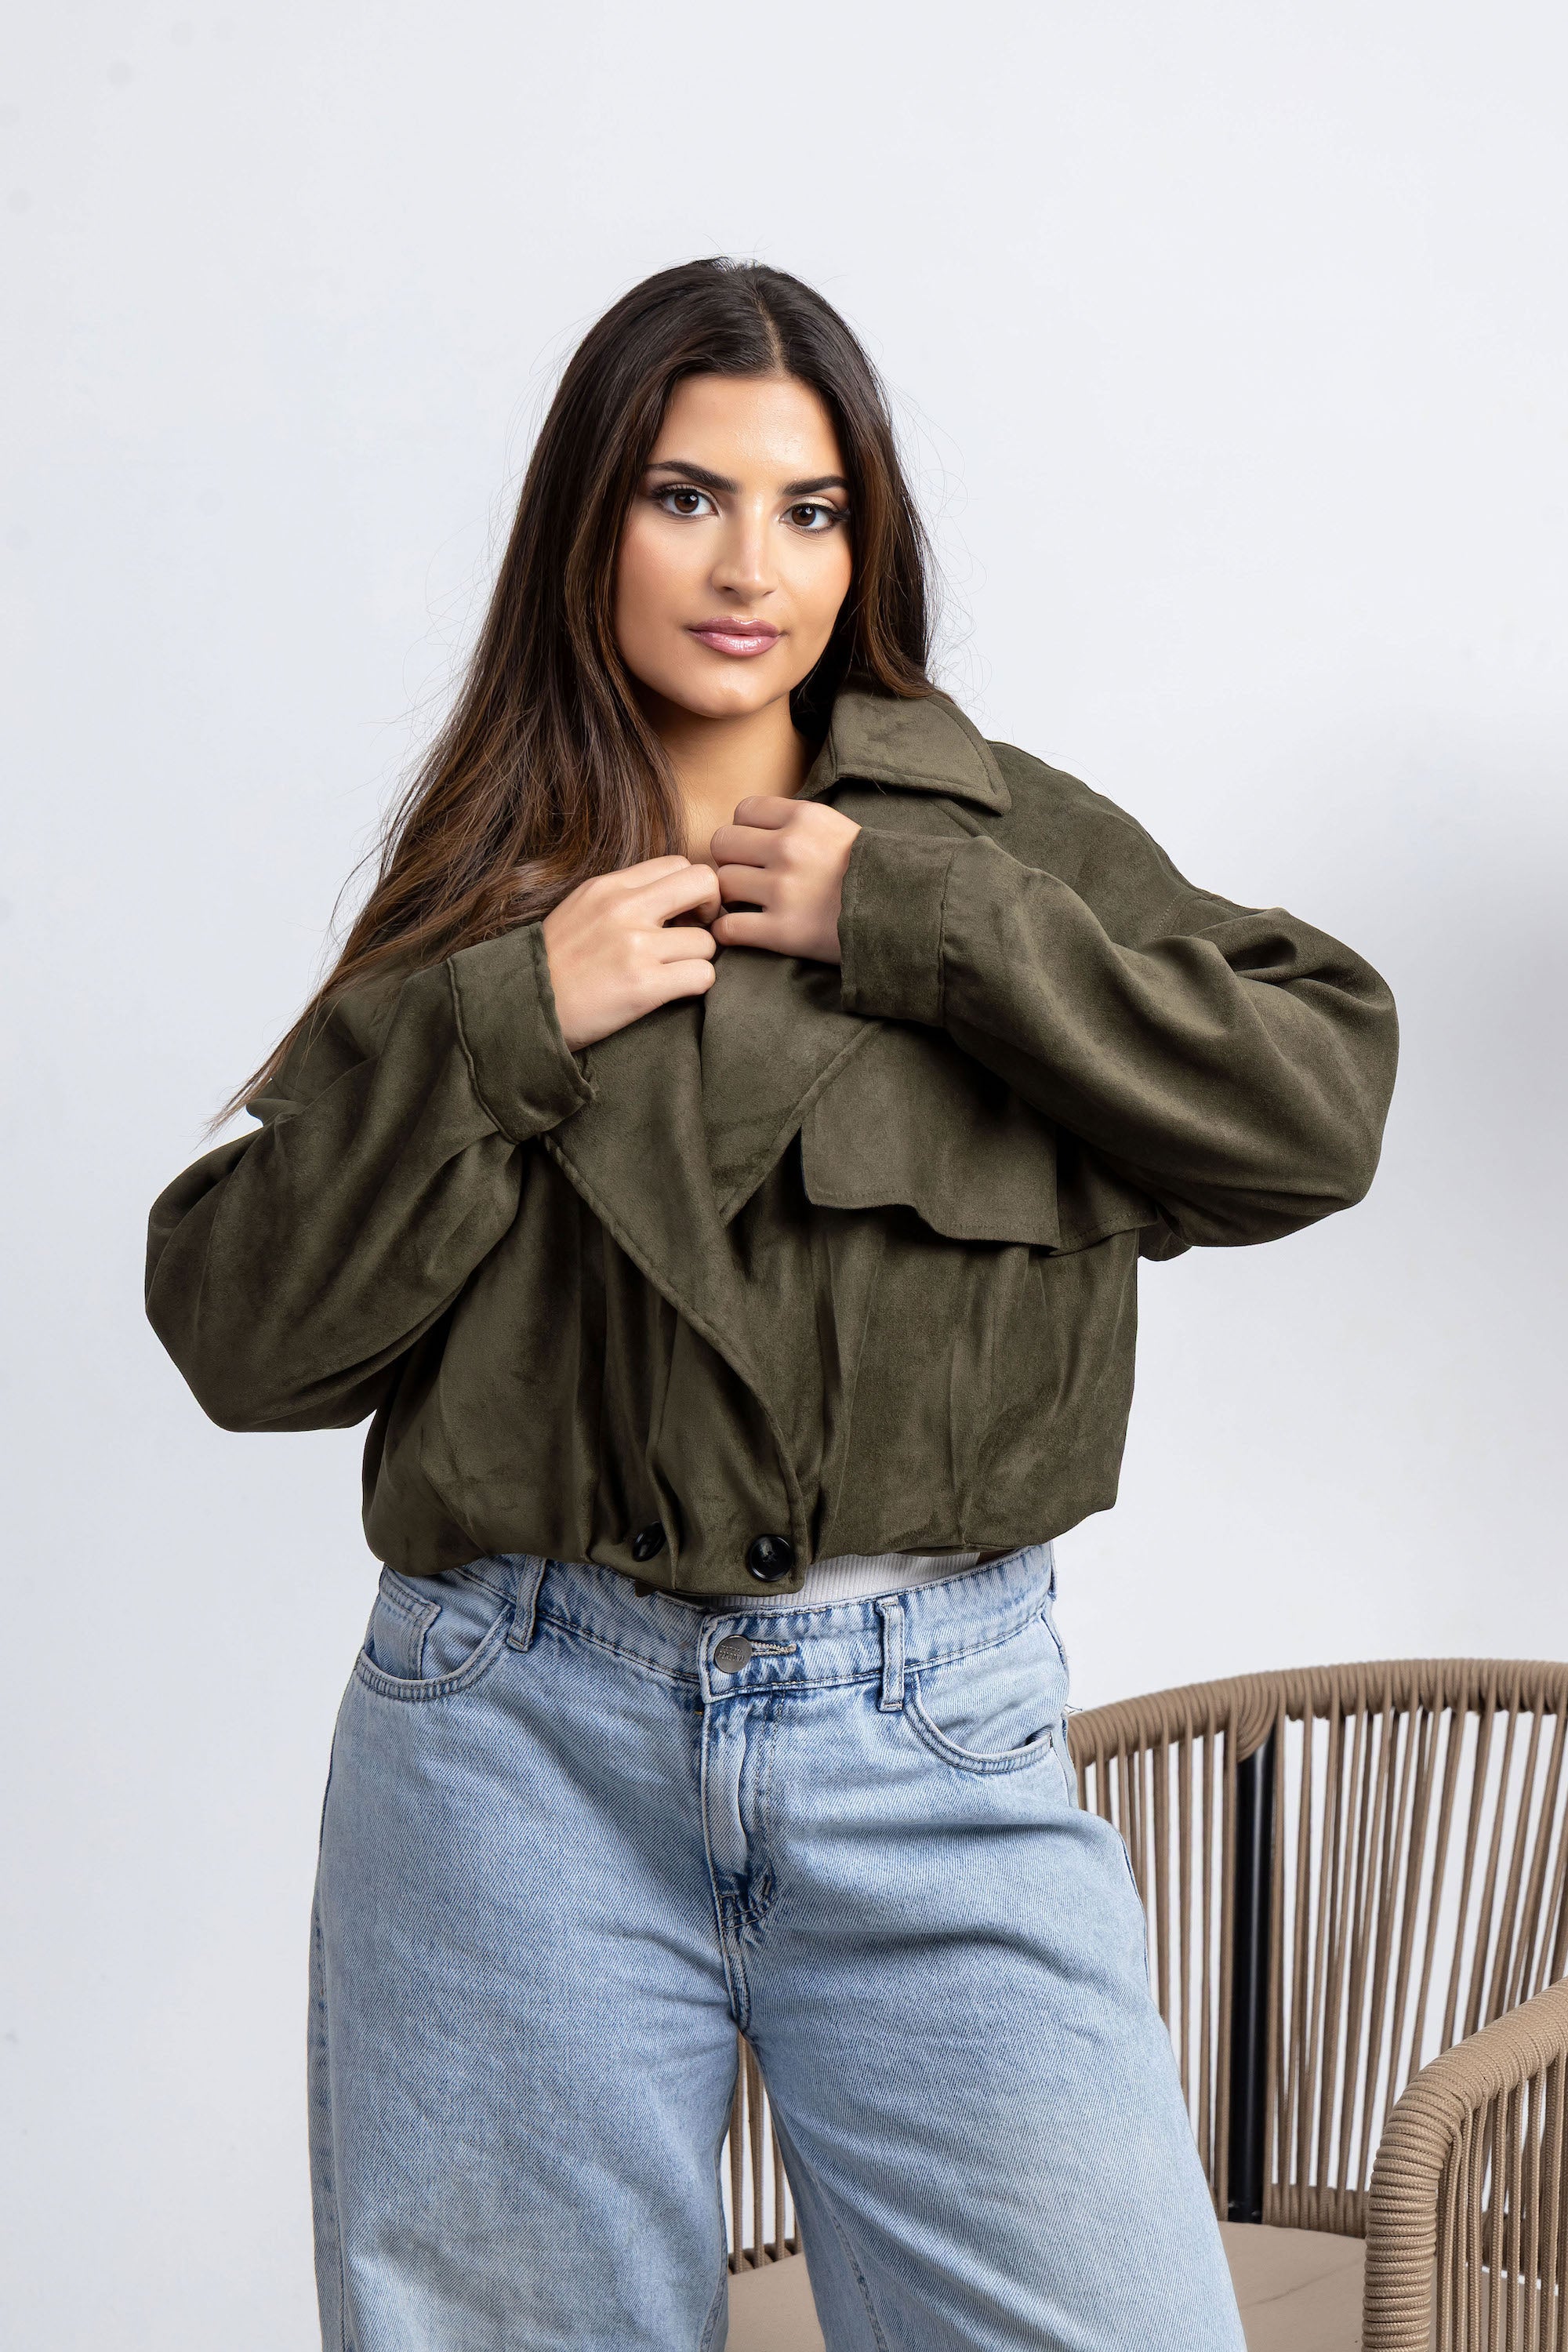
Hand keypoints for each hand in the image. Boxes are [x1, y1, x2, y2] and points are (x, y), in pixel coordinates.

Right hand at [540, 856, 721, 1049]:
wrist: (522, 1008)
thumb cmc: (553, 965)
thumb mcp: (580, 910)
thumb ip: (621, 897)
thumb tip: (667, 896)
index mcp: (608, 887)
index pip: (677, 863)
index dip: (691, 889)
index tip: (684, 913)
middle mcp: (624, 908)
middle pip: (703, 883)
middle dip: (712, 909)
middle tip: (697, 933)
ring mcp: (635, 946)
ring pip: (707, 941)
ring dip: (698, 960)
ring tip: (674, 973)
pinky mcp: (643, 985)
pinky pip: (702, 976)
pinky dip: (696, 986)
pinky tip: (674, 992)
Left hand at [709, 797, 860, 965]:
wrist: (906, 914)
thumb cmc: (872, 874)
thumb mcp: (839, 829)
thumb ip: (799, 823)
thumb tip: (758, 826)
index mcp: (805, 818)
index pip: (743, 810)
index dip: (745, 831)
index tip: (757, 848)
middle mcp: (790, 848)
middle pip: (723, 844)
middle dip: (732, 860)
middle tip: (749, 877)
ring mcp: (784, 890)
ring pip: (722, 884)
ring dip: (731, 897)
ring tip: (750, 905)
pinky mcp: (782, 931)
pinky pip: (728, 928)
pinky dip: (727, 933)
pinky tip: (742, 932)